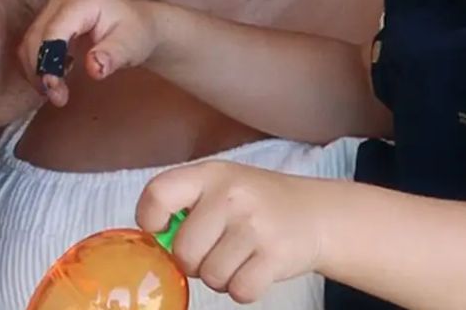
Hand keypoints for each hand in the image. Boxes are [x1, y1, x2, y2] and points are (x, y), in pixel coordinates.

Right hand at [18, 0, 161, 105]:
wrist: (137, 25)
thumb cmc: (135, 33)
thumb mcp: (131, 45)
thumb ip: (112, 55)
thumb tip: (94, 69)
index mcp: (80, 2)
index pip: (54, 31)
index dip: (49, 61)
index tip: (54, 90)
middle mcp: (59, 2)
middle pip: (35, 38)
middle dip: (40, 70)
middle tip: (58, 98)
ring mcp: (50, 11)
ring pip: (29, 44)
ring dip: (36, 71)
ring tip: (57, 94)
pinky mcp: (47, 23)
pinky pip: (32, 47)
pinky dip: (38, 67)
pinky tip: (55, 80)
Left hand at [137, 161, 327, 303]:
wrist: (315, 214)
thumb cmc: (256, 203)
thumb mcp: (220, 185)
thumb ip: (184, 203)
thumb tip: (153, 238)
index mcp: (210, 174)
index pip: (158, 194)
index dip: (150, 219)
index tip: (160, 229)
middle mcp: (231, 195)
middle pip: (183, 251)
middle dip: (193, 262)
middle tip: (213, 250)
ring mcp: (255, 225)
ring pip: (211, 276)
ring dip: (220, 277)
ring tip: (238, 257)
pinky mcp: (276, 256)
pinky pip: (239, 291)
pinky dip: (243, 289)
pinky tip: (254, 268)